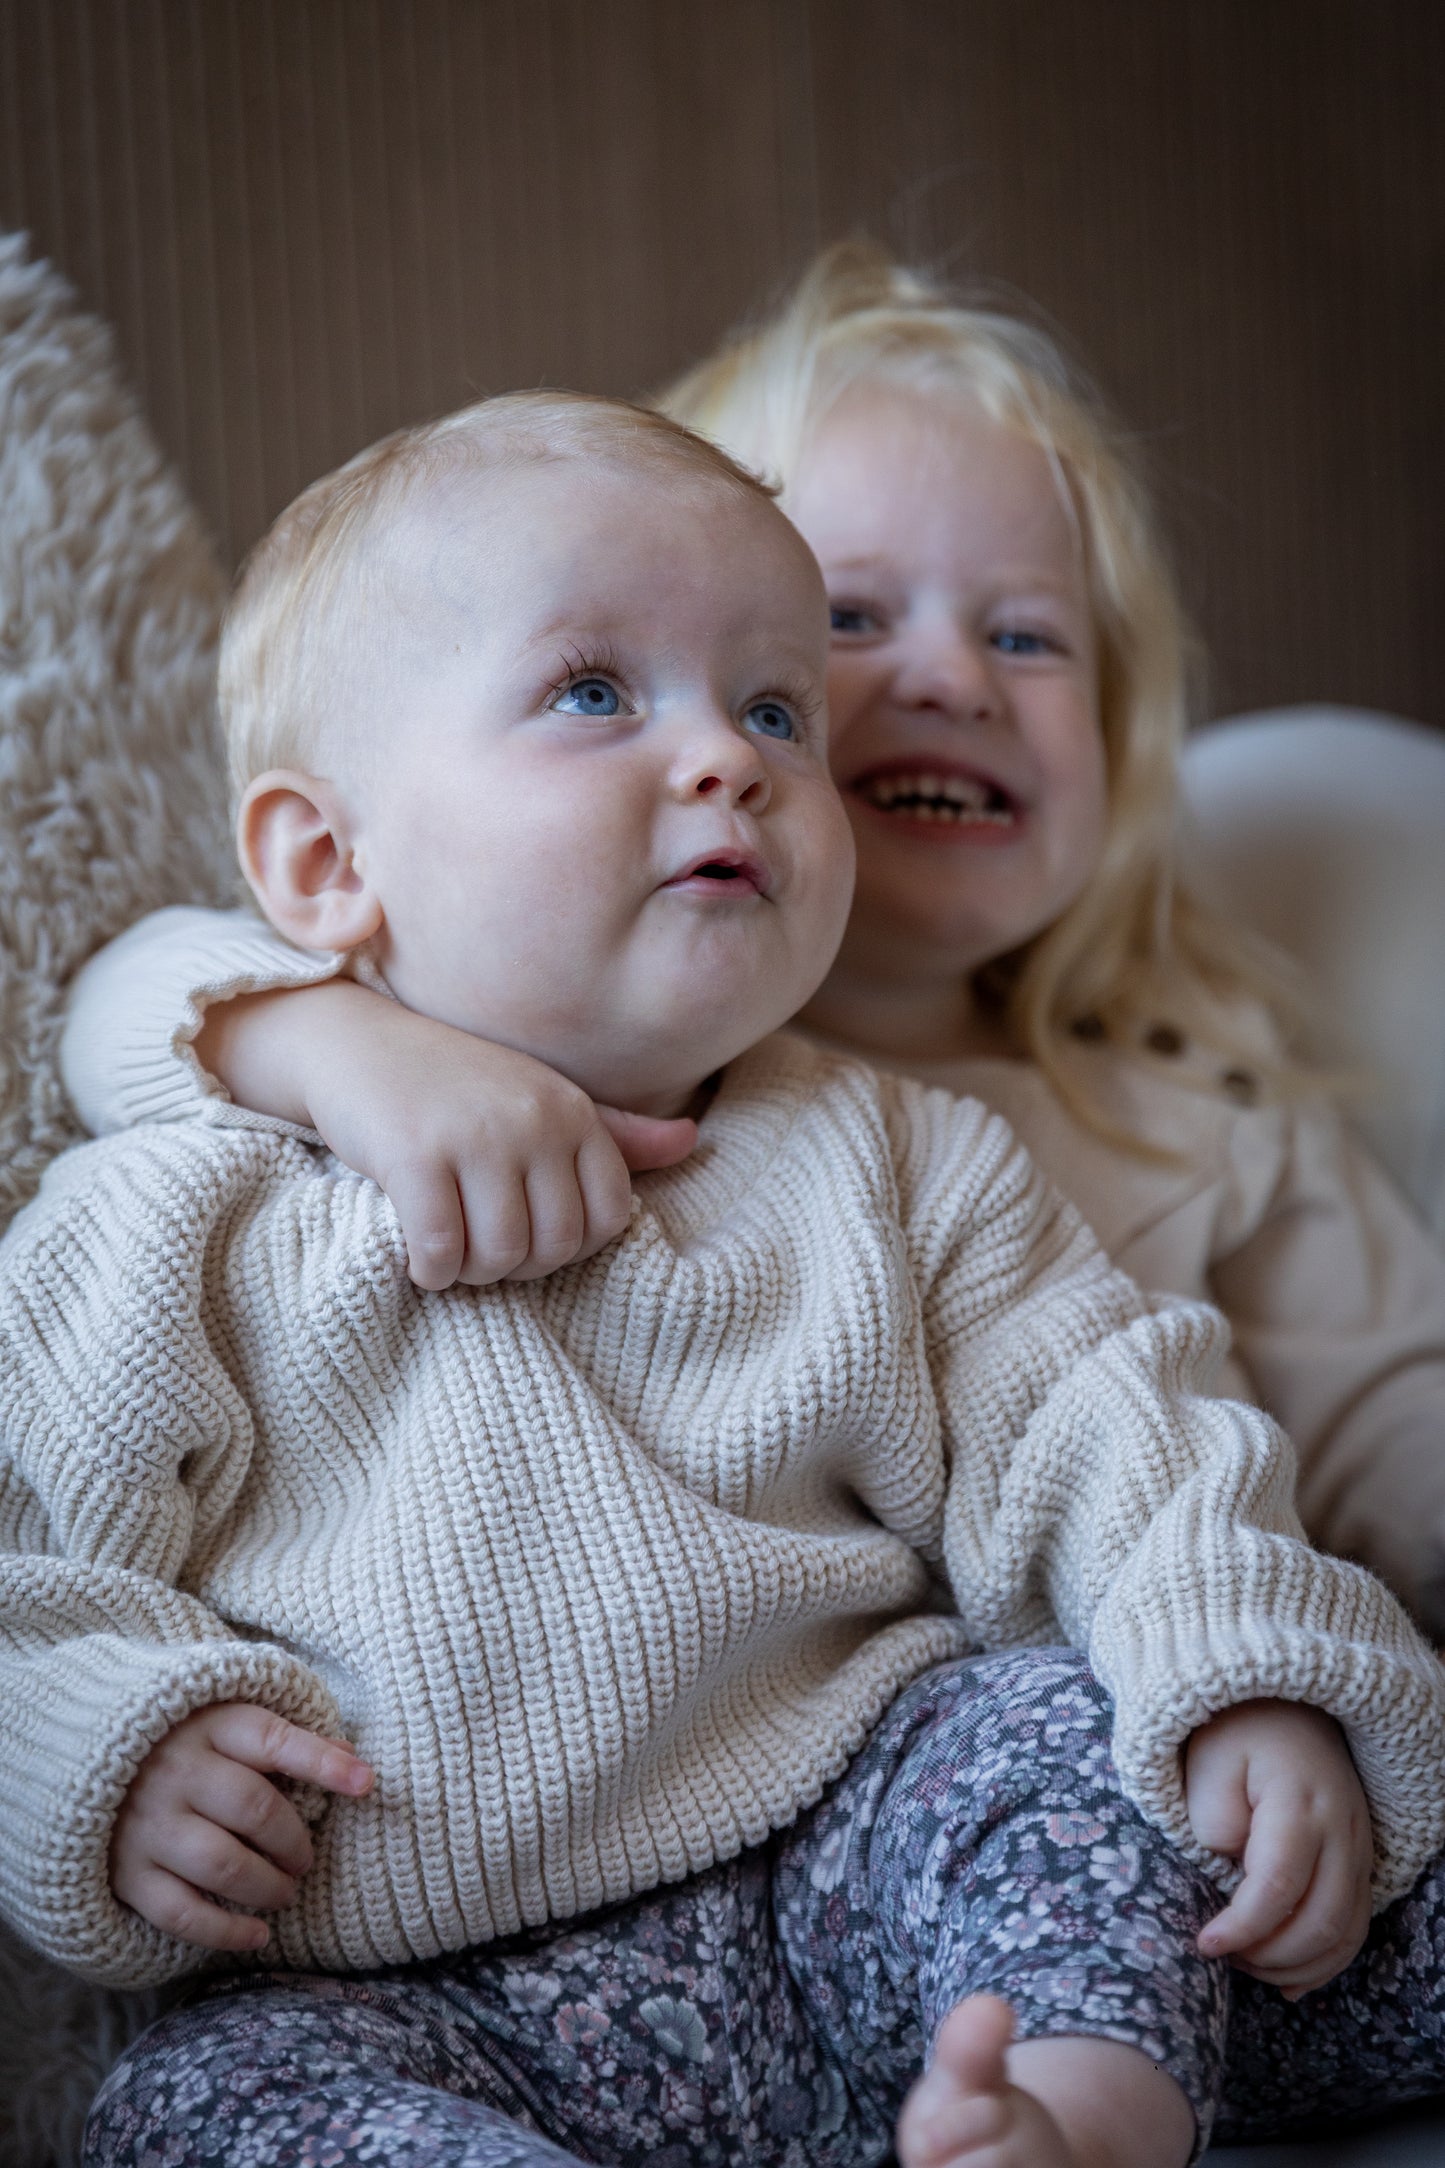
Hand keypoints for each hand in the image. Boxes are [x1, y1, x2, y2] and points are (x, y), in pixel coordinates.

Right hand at [111, 1703, 373, 1952]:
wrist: (81, 1756)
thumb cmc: (180, 1739)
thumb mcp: (224, 1718)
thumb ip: (282, 1737)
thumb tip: (355, 1763)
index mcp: (207, 1724)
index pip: (274, 1740)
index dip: (324, 1762)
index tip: (368, 1783)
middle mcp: (175, 1771)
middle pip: (254, 1809)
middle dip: (295, 1842)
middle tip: (307, 1860)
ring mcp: (147, 1823)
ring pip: (223, 1864)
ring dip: (267, 1887)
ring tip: (286, 1891)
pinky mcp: (126, 1872)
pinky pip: (181, 1912)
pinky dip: (225, 1931)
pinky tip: (257, 1934)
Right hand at [197, 981, 697, 1287]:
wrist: (355, 1043)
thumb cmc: (454, 1083)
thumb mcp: (540, 1099)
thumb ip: (613, 1133)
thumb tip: (692, 1141)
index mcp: (572, 1111)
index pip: (607, 1220)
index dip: (566, 1248)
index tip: (525, 1236)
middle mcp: (534, 1120)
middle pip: (553, 1248)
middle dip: (514, 1268)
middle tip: (477, 1249)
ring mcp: (476, 1136)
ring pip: (499, 1256)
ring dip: (469, 1272)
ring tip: (447, 1249)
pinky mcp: (415, 1156)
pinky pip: (441, 1250)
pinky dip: (429, 1268)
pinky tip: (416, 1253)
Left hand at [1185, 1698, 1372, 1997]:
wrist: (1284, 1707)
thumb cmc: (1235, 1732)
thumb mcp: (1207, 1761)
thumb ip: (1213, 1818)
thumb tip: (1228, 1868)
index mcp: (1299, 1802)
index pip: (1277, 1884)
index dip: (1241, 1926)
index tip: (1204, 1943)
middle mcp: (1341, 1830)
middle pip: (1319, 1920)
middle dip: (1268, 1954)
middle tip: (1224, 1956)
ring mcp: (1359, 1847)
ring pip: (1345, 1932)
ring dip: (1296, 1964)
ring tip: (1247, 1966)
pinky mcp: (1360, 1861)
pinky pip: (1355, 1925)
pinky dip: (1325, 1961)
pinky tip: (1288, 1981)